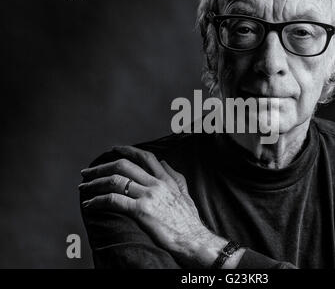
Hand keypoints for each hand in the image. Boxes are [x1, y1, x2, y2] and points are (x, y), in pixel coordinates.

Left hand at [79, 145, 234, 266]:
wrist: (194, 239)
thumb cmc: (189, 221)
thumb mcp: (185, 194)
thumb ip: (175, 177)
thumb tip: (164, 163)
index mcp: (166, 180)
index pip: (145, 157)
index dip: (127, 150)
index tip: (114, 150)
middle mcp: (156, 184)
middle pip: (124, 166)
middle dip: (102, 167)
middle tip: (88, 172)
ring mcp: (148, 196)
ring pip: (115, 181)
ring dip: (95, 183)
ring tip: (84, 187)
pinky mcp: (141, 210)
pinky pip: (114, 200)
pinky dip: (98, 200)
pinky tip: (89, 204)